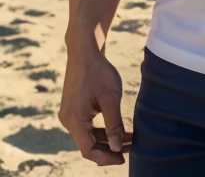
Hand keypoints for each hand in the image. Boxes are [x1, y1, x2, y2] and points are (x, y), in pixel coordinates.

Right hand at [59, 48, 131, 165]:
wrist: (85, 51)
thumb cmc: (98, 71)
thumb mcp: (110, 98)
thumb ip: (114, 124)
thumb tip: (117, 148)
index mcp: (73, 120)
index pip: (88, 150)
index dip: (106, 157)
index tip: (123, 159)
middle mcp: (68, 120)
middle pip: (88, 144)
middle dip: (110, 148)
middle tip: (131, 149)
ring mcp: (70, 114)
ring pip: (89, 136)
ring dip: (108, 139)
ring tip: (129, 139)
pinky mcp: (74, 109)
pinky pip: (88, 126)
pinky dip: (103, 129)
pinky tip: (119, 129)